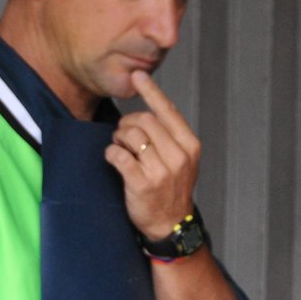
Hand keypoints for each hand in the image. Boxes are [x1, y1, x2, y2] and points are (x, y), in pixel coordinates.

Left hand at [105, 71, 200, 239]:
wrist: (171, 223)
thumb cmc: (173, 187)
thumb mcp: (183, 159)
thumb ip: (171, 135)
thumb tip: (150, 106)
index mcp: (189, 145)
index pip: (167, 110)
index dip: (151, 90)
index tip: (138, 76)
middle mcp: (178, 156)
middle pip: (144, 120)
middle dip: (127, 124)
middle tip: (124, 136)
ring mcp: (161, 170)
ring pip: (129, 135)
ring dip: (118, 139)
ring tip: (121, 149)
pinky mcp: (141, 183)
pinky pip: (118, 155)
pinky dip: (111, 154)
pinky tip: (114, 159)